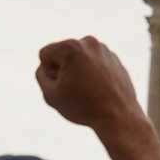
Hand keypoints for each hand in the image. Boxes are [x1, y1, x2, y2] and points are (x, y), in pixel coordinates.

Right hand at [36, 36, 159, 159]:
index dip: (49, 74)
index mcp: (72, 46)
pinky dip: (92, 75)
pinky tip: (98, 90)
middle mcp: (89, 42)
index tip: (64, 86)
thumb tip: (47, 65)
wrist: (119, 117)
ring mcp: (104, 49)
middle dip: (63, 71)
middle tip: (78, 90)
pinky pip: (93, 64)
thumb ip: (41, 74)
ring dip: (77, 72)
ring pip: (78, 60)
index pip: (45, 55)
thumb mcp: (50, 94)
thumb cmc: (83, 107)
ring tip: (89, 90)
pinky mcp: (114, 59)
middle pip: (62, 55)